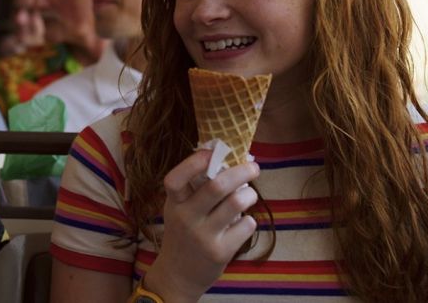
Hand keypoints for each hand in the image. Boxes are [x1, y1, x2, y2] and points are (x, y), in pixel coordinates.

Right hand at [142, 149, 259, 301]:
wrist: (178, 274)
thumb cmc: (183, 233)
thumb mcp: (179, 209)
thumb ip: (195, 188)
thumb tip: (225, 158)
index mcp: (174, 203)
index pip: (175, 179)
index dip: (193, 163)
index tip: (212, 152)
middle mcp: (186, 218)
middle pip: (216, 186)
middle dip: (241, 171)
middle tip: (253, 167)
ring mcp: (203, 236)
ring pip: (236, 203)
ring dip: (249, 194)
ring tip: (250, 194)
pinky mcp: (220, 252)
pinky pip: (246, 226)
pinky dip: (250, 220)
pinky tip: (243, 222)